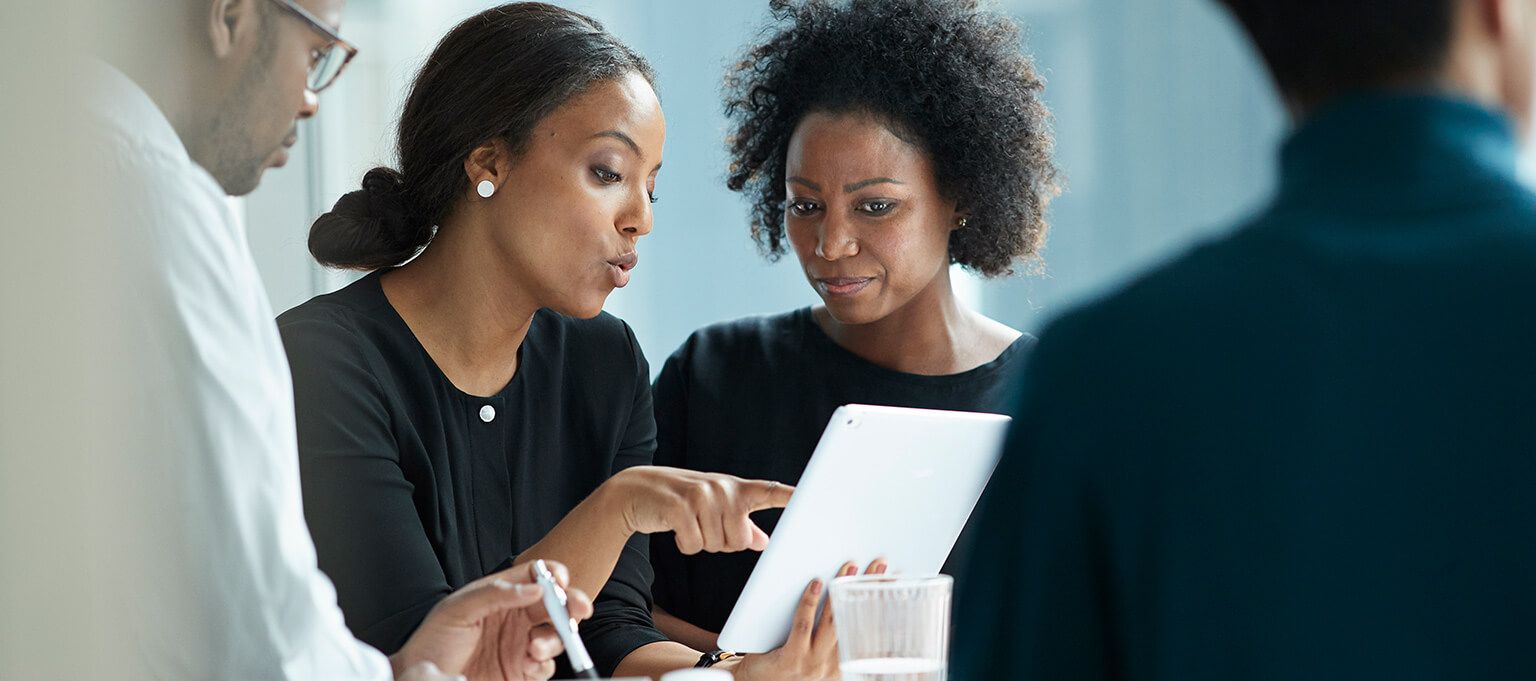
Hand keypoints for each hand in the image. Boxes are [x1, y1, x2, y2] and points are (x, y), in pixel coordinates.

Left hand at [391, 561, 593, 680]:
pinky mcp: (522, 671)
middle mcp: (516, 618)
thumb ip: (495, 593)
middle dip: (572, 604)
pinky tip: (528, 664)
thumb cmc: (433, 641)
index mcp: (502, 595)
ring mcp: (521, 644)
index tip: (560, 581)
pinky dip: (543, 664)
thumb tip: (533, 587)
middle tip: (578, 608)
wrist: (425, 679)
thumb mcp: (457, 609)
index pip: (536, 576)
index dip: (553, 575)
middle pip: (556, 605)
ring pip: (556, 636)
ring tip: (534, 647)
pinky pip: (546, 666)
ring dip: (555, 639)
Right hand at [604, 466, 793, 553]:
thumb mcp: (714, 508)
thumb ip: (742, 524)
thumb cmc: (681, 501)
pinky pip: (693, 545)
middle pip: (740, 541)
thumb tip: (765, 543)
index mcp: (735, 488)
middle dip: (721, 542)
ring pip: (717, 545)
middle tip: (702, 524)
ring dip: (700, 542)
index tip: (811, 497)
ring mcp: (701, 496)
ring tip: (687, 522)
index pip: (768, 492)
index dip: (790, 496)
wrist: (634, 490)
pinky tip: (675, 527)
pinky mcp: (680, 508)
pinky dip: (684, 544)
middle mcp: (722, 489)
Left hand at [729, 559, 888, 680]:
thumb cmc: (785, 662)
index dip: (883, 604)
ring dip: (842, 591)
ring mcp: (812, 664)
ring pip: (832, 622)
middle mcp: (831, 666)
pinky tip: (816, 583)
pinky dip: (810, 602)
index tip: (893, 581)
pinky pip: (803, 625)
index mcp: (843, 663)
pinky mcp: (791, 659)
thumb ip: (831, 632)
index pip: (869, 630)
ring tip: (850, 567)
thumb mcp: (817, 653)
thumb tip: (844, 590)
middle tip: (879, 564)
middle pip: (856, 621)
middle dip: (868, 589)